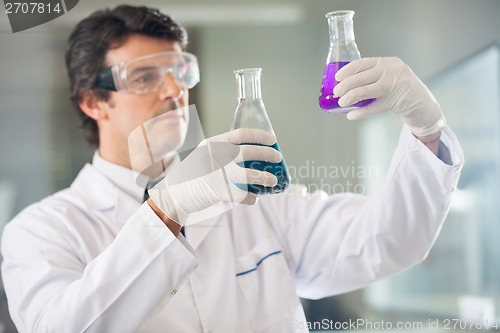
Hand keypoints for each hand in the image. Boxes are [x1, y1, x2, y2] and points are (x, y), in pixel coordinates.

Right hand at [148, 129, 281, 224]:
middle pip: (248, 152)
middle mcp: (216, 156)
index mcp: (213, 144)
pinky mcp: (218, 191)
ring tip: (273, 180)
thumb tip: (254, 158)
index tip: (273, 139)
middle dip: (267, 154)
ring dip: (265, 177)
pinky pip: (241, 194)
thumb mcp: (205, 156)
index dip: (259, 136)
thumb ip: (224, 154)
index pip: (240, 134)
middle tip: (278, 157)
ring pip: (249, 174)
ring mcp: (217, 173)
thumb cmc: (194, 175)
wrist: (174, 194)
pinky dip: (250, 197)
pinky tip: (254, 198)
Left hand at [333, 57, 445, 135]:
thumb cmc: (401, 91)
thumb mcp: (389, 78)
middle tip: (336, 93)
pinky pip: (375, 106)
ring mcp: (397, 85)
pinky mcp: (399, 100)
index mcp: (389, 63)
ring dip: (351, 97)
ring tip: (342, 103)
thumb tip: (345, 87)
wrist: (424, 105)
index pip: (364, 62)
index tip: (337, 77)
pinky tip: (352, 115)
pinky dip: (362, 111)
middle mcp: (393, 70)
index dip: (348, 70)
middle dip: (346, 85)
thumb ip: (372, 79)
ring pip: (367, 90)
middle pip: (363, 77)